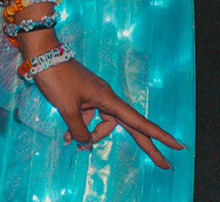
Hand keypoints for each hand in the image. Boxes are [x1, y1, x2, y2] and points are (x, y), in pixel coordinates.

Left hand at [33, 55, 185, 169]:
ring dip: (90, 135)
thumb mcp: (66, 108)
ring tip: (70, 141)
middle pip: (131, 127)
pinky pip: (88, 117)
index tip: (178, 145)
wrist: (41, 54)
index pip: (139, 122)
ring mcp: (96, 97)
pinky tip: (66, 137)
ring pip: (102, 124)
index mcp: (109, 99)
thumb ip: (78, 130)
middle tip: (165, 165)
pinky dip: (80, 127)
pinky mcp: (85, 96)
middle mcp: (107, 98)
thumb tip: (85, 144)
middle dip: (145, 146)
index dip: (158, 135)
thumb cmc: (56, 78)